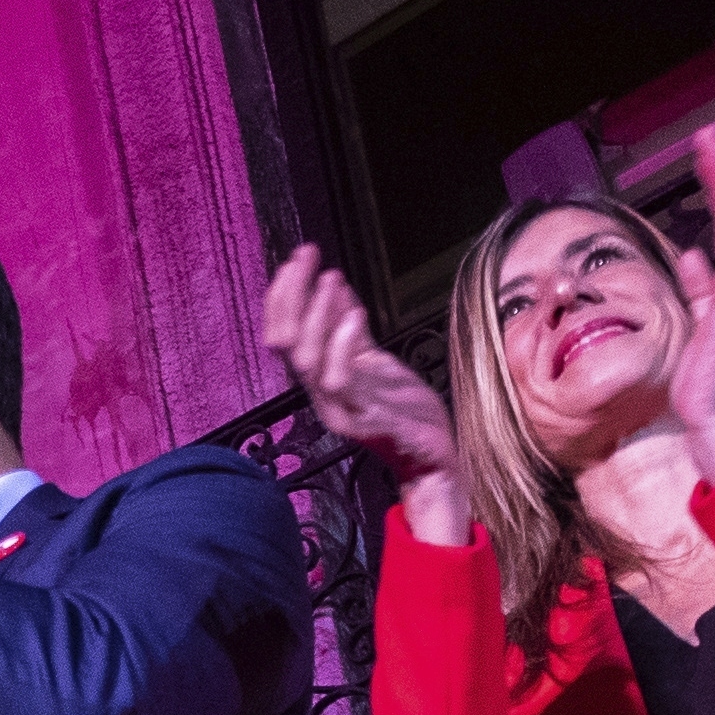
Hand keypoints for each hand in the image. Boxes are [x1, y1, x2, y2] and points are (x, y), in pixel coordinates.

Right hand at [261, 249, 464, 540]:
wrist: (432, 457)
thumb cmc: (404, 411)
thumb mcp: (375, 361)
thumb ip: (349, 329)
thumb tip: (332, 284)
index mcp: (319, 376)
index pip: (282, 332)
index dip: (283, 294)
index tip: (298, 258)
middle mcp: (319, 392)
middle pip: (284, 340)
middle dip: (290, 293)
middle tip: (304, 256)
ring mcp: (336, 406)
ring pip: (305, 358)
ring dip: (315, 313)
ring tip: (329, 278)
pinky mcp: (360, 418)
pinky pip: (338, 381)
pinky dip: (342, 345)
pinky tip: (356, 315)